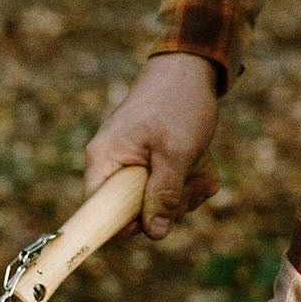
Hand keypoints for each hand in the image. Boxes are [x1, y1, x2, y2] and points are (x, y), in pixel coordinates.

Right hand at [85, 52, 220, 237]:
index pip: (98, 212)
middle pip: (134, 212)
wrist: (190, 68)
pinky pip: (170, 187)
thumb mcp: (177, 152)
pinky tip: (202, 161)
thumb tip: (153, 233)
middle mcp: (113, 164)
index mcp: (104, 160)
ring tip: (199, 163)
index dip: (125, 225)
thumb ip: (165, 194)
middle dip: (170, 204)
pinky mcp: (151, 162)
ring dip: (186, 190)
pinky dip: (190, 178)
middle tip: (188, 180)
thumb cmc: (179, 104)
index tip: (154, 222)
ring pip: (157, 202)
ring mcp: (133, 163)